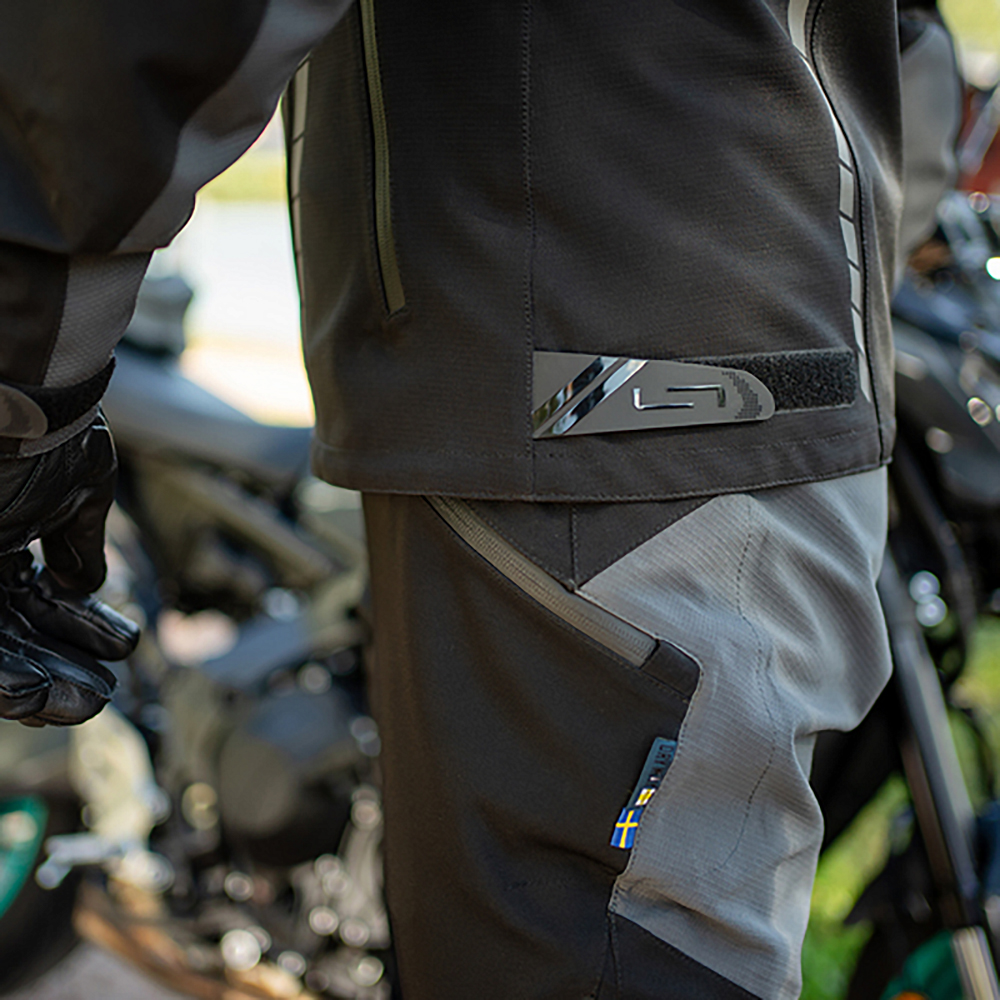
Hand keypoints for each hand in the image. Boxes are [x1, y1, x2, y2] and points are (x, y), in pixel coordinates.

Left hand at [0, 416, 138, 724]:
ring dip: (27, 686)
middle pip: (11, 638)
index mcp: (6, 541)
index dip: (79, 635)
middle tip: (94, 699)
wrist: (18, 397)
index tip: (119, 654)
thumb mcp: (82, 489)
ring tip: (69, 706)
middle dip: (55, 673)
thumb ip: (82, 540)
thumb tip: (88, 585)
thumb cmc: (51, 431)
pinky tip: (26, 693)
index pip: (40, 607)